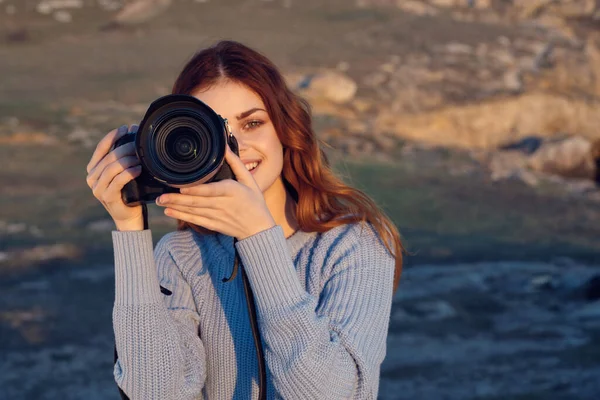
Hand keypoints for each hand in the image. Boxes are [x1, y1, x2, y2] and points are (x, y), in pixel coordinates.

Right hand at [85, 124, 144, 230]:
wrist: (129, 216)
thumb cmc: (129, 191)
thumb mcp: (125, 171)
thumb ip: (124, 155)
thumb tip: (132, 130)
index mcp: (93, 169)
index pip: (101, 148)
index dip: (112, 136)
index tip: (125, 128)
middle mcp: (92, 177)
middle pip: (108, 157)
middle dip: (125, 147)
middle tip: (139, 143)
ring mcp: (97, 188)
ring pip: (112, 168)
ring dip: (127, 159)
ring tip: (141, 157)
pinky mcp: (107, 196)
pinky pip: (118, 180)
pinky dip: (129, 173)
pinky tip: (139, 169)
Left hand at [155, 145, 275, 239]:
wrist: (258, 228)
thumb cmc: (255, 202)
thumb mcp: (249, 180)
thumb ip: (235, 163)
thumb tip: (224, 147)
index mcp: (232, 191)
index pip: (212, 190)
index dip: (196, 191)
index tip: (182, 188)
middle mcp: (223, 205)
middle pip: (198, 202)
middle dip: (177, 199)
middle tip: (161, 196)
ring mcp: (217, 216)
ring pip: (194, 211)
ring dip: (176, 207)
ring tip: (161, 202)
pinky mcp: (214, 225)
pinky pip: (195, 220)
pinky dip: (182, 216)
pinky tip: (170, 212)